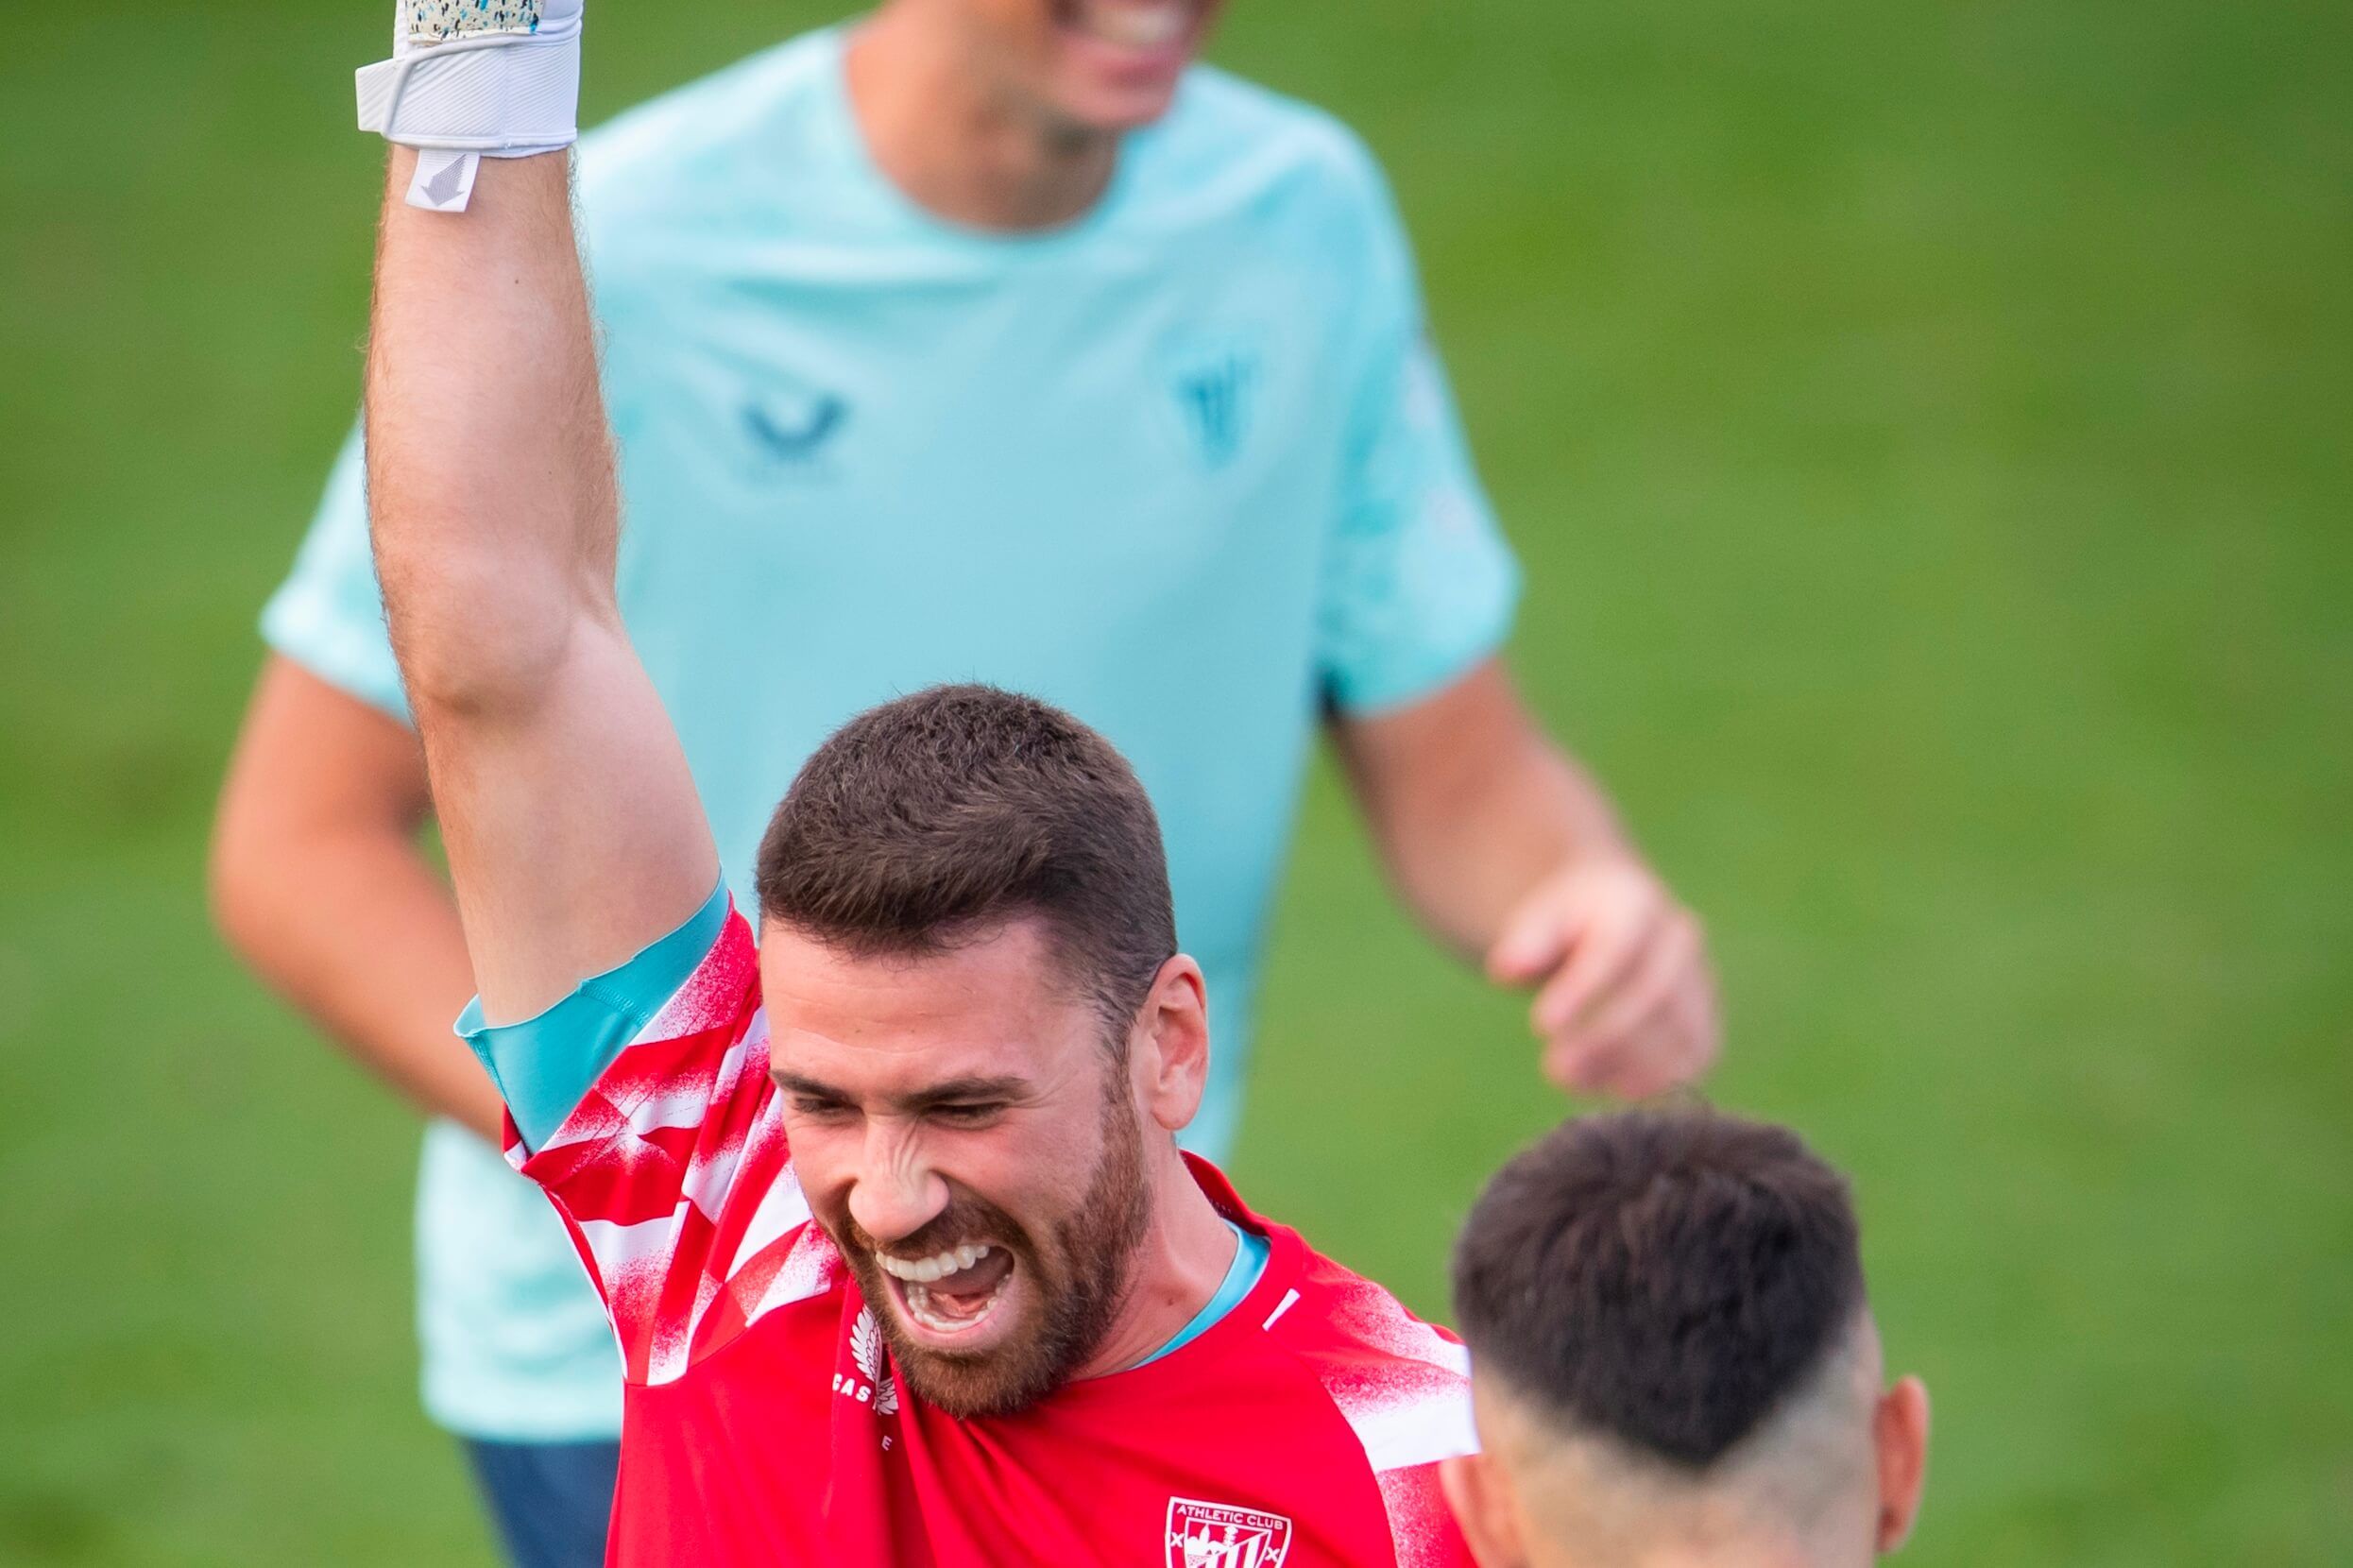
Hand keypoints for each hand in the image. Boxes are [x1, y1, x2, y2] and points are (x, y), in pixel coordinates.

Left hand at [1484, 851, 1718, 1097]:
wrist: (1615, 921)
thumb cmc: (1567, 925)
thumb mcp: (1539, 920)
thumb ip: (1526, 943)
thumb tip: (1505, 970)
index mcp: (1636, 905)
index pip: (1616, 949)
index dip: (1582, 990)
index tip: (1541, 1026)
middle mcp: (1679, 940)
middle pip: (1656, 993)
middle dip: (1607, 1037)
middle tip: (1555, 1069)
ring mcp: (1699, 980)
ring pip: (1682, 1029)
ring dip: (1631, 1065)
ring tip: (1575, 1081)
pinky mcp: (1705, 1019)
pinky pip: (1696, 1055)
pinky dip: (1661, 1078)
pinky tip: (1615, 1089)